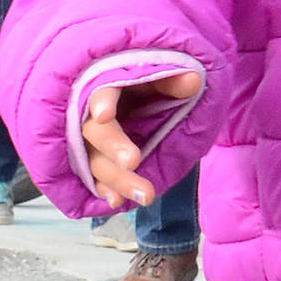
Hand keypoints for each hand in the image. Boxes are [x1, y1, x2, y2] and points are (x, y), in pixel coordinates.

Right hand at [81, 67, 201, 207]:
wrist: (137, 104)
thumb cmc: (145, 87)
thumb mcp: (160, 79)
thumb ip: (174, 80)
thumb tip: (193, 80)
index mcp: (106, 85)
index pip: (100, 91)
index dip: (101, 102)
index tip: (104, 115)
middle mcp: (90, 114)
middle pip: (94, 131)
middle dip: (112, 146)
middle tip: (133, 161)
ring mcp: (88, 141)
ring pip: (94, 161)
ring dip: (117, 179)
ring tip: (145, 195)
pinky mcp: (92, 161)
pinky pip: (94, 179)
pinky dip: (105, 190)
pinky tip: (117, 201)